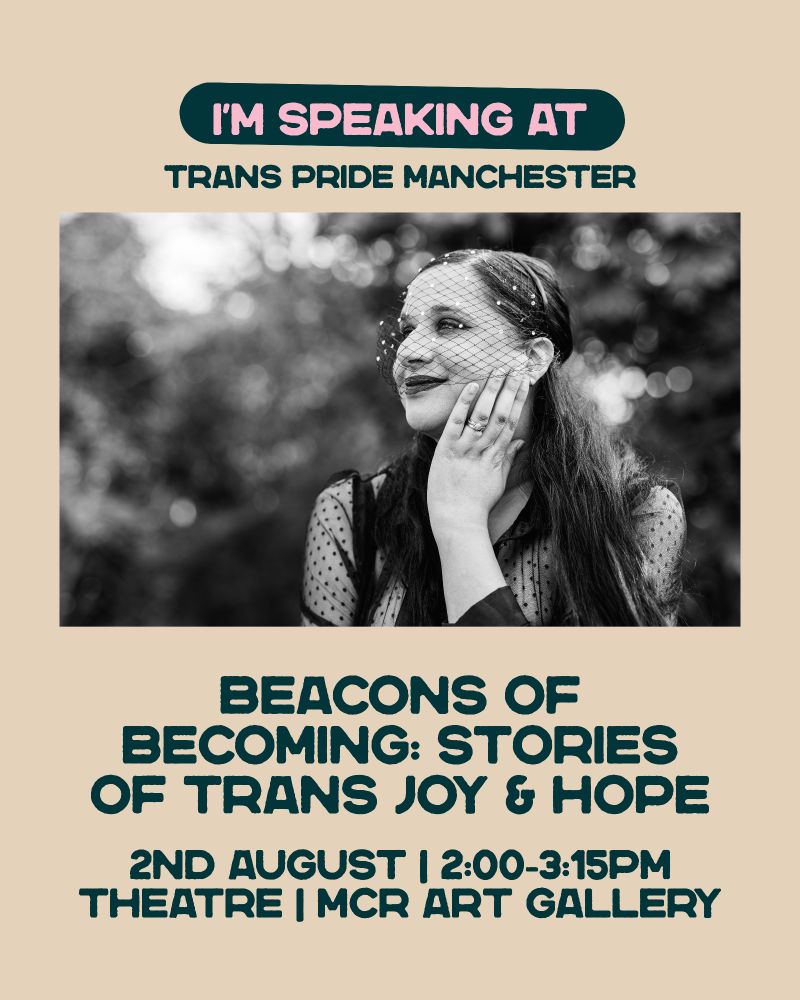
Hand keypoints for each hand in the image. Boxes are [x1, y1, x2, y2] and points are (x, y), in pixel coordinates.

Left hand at [427, 372, 529, 538]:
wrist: (458, 521)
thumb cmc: (478, 505)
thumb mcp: (498, 482)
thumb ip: (508, 459)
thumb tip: (520, 441)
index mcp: (497, 456)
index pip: (511, 421)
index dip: (519, 400)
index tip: (525, 381)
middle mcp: (484, 449)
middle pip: (500, 413)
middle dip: (509, 388)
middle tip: (515, 367)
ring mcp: (466, 449)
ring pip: (482, 414)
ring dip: (491, 390)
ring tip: (498, 369)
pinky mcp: (447, 450)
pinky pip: (456, 422)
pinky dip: (464, 404)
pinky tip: (471, 386)